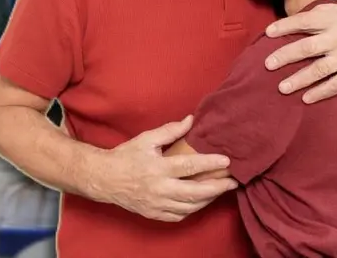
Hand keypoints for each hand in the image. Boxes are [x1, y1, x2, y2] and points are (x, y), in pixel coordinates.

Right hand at [92, 116, 236, 221]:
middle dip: (217, 187)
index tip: (227, 161)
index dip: (210, 163)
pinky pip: (178, 216)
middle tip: (233, 181)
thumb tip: (191, 119)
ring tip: (223, 190)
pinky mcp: (153, 213)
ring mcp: (156, 204)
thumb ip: (170, 131)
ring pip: (189, 207)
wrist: (103, 179)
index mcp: (158, 168)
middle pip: (194, 192)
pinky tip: (203, 201)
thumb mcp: (146, 139)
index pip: (189, 166)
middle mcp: (158, 188)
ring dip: (209, 199)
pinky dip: (193, 209)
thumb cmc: (126, 156)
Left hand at [264, 4, 336, 102]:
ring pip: (318, 70)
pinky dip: (320, 92)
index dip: (285, 27)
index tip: (268, 33)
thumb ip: (326, 13)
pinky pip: (335, 85)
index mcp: (336, 19)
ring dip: (298, 79)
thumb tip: (302, 18)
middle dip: (284, 56)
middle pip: (306, 48)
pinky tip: (307, 98)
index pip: (304, 22)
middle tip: (267, 64)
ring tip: (282, 87)